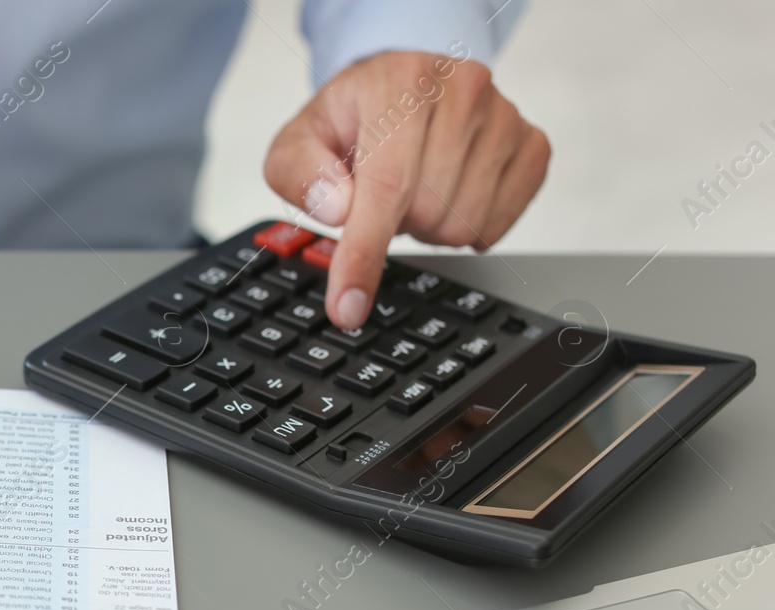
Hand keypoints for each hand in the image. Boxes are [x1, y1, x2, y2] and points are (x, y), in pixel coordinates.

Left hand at [264, 52, 550, 330]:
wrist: (398, 90)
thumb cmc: (350, 121)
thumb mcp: (298, 143)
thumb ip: (299, 174)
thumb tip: (337, 207)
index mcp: (399, 81)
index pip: (387, 184)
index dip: (364, 253)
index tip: (348, 306)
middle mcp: (462, 88)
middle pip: (428, 211)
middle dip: (395, 222)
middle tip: (382, 194)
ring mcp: (504, 115)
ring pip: (464, 223)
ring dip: (428, 225)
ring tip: (414, 188)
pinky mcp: (531, 144)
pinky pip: (498, 224)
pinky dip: (466, 227)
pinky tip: (449, 194)